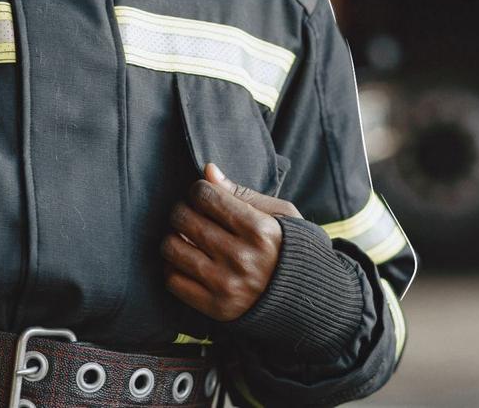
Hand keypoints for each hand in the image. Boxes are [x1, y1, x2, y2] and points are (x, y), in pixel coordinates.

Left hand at [162, 163, 302, 321]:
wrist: (306, 299)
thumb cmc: (289, 248)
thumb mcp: (280, 215)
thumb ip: (242, 193)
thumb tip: (208, 170)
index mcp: (260, 230)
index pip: (206, 196)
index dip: (198, 190)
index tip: (203, 195)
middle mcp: (241, 258)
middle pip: (184, 219)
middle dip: (182, 210)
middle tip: (190, 213)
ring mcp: (227, 285)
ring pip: (172, 248)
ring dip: (173, 237)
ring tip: (185, 237)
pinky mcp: (215, 307)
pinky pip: (173, 280)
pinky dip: (173, 266)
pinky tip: (186, 260)